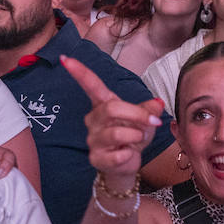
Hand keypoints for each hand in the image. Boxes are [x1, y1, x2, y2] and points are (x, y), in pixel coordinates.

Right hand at [61, 54, 163, 181]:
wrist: (127, 164)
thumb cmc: (132, 137)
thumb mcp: (145, 119)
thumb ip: (150, 110)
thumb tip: (158, 103)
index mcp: (103, 104)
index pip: (91, 86)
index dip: (79, 72)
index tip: (65, 59)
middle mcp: (94, 119)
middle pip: (112, 109)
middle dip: (137, 115)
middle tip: (153, 122)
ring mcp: (92, 139)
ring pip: (116, 133)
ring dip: (136, 136)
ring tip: (137, 140)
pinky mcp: (95, 158)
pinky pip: (117, 154)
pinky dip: (130, 154)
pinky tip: (127, 154)